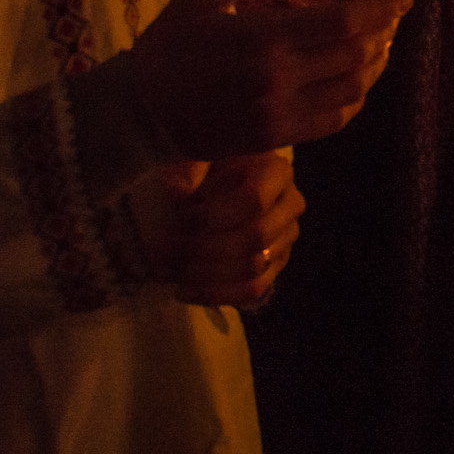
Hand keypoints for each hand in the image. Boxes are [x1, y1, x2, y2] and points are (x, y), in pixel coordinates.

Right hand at [91, 0, 411, 160]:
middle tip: (388, 21)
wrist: (134, 113)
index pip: (342, 22)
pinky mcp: (275, 138)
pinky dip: (353, 100)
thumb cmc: (167, 47)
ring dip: (372, 68)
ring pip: (352, 91)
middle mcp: (277, 77)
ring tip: (375, 49)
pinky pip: (333, 120)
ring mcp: (279, 112)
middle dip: (381, 36)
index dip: (381, 9)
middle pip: (355, 56)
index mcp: (262, 38)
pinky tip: (353, 82)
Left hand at [133, 153, 303, 308]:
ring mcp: (286, 238)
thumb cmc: (210, 168)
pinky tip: (182, 291)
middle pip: (256, 237)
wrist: (225, 185)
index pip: (255, 200)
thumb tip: (176, 194)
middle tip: (163, 252)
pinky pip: (253, 290)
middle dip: (204, 249)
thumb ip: (185, 172)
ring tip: (165, 272)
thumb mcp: (196, 159)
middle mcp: (290, 205)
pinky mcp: (275, 266)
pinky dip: (216, 295)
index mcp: (276, 172)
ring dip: (204, 274)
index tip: (180, 219)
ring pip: (253, 267)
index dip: (214, 215)